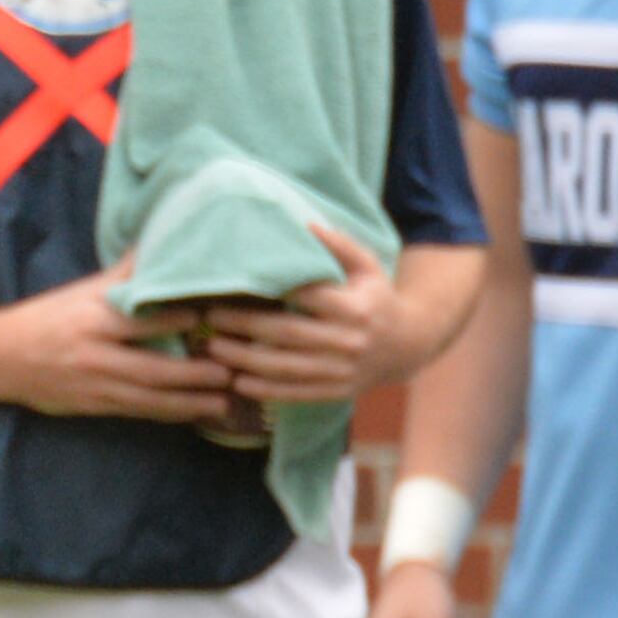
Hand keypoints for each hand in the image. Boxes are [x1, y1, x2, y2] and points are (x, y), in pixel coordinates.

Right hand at [0, 262, 232, 424]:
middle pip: (151, 368)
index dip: (175, 321)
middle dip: (193, 374)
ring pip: (149, 398)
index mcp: (91, 321)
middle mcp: (95, 357)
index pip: (138, 321)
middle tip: (230, 371)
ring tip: (223, 402)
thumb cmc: (44, 319)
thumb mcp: (79, 292)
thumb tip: (159, 241)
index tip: (209, 317)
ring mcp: (94, 386)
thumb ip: (122, 275)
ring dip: (189, 402)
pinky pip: (137, 413)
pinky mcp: (93, 407)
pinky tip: (192, 414)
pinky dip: (168, 413)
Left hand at [198, 225, 400, 404]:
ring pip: (286, 368)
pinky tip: (237, 381)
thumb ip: (338, 245)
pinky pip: (295, 393)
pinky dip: (264, 390)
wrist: (406, 347)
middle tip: (211, 318)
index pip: (308, 297)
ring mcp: (342, 371)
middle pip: (288, 334)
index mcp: (356, 308)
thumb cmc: (376, 298)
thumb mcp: (367, 267)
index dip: (272, 291)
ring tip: (213, 349)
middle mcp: (349, 342)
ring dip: (245, 360)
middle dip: (245, 326)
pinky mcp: (335, 393)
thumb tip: (304, 224)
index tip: (237, 285)